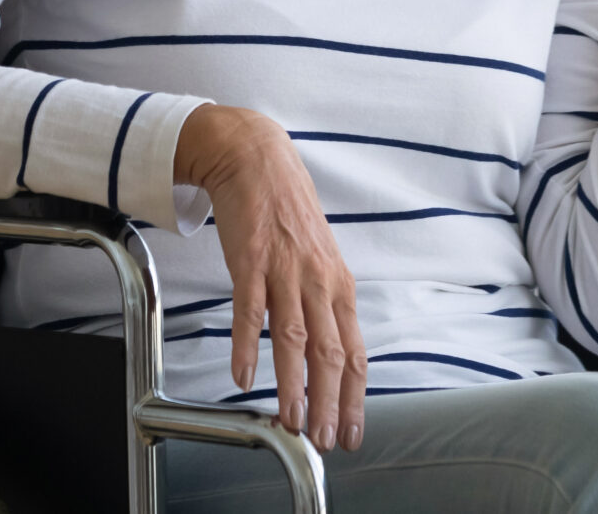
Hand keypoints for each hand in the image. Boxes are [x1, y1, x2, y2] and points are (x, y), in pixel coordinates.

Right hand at [173, 105, 366, 451]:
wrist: (256, 157)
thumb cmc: (288, 211)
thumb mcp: (319, 257)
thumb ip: (324, 302)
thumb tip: (330, 351)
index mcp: (338, 284)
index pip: (354, 351)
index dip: (355, 397)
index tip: (353, 431)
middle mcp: (317, 280)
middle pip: (330, 352)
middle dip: (330, 402)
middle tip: (326, 440)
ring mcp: (283, 269)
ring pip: (293, 337)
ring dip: (293, 384)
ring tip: (291, 420)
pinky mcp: (250, 258)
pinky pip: (248, 309)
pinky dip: (245, 345)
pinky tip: (243, 374)